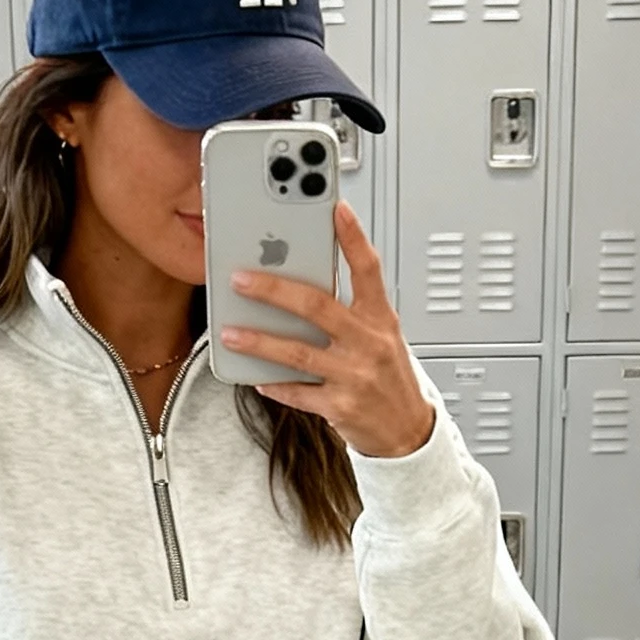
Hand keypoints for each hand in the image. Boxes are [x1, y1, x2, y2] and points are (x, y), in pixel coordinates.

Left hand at [219, 201, 434, 459]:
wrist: (409, 431)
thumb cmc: (390, 377)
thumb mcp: (382, 336)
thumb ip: (350, 311)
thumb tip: (302, 287)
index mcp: (381, 319)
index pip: (368, 269)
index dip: (353, 238)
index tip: (336, 209)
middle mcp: (369, 344)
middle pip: (316, 306)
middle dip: (273, 290)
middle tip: (241, 279)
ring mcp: (354, 376)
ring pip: (297, 353)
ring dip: (259, 342)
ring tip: (231, 333)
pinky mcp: (340, 406)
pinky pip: (298, 394)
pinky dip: (275, 385)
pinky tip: (256, 378)